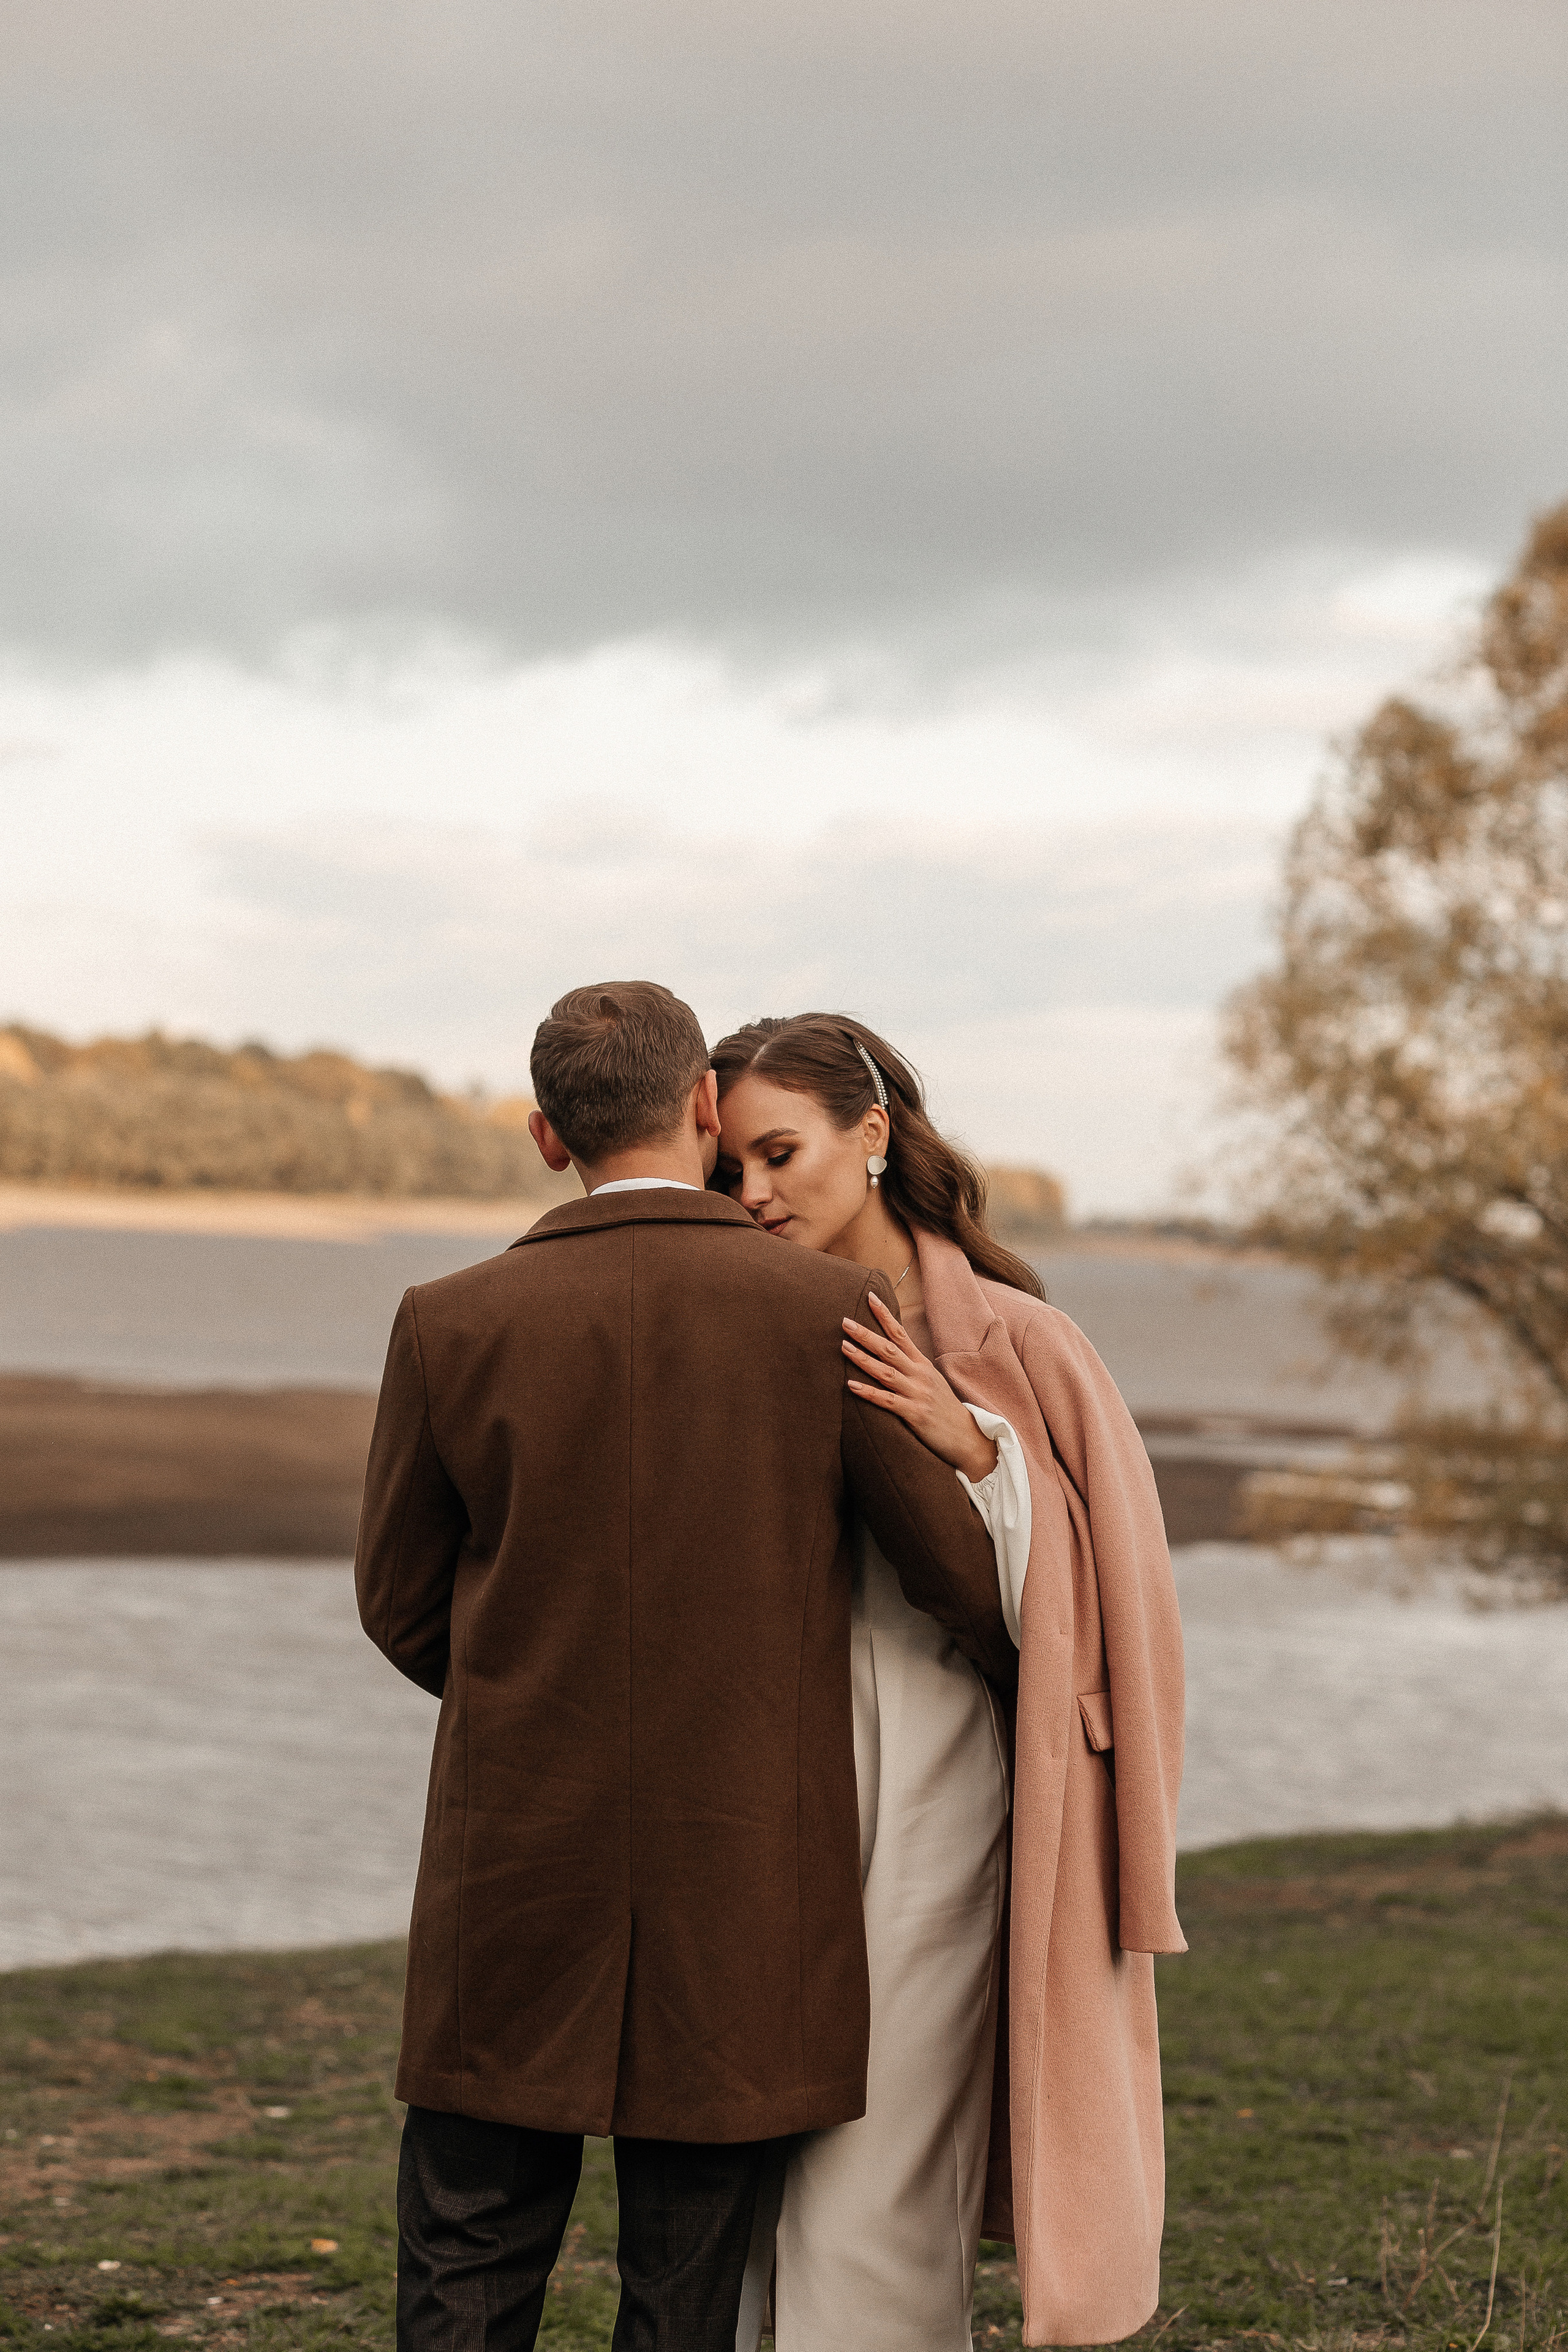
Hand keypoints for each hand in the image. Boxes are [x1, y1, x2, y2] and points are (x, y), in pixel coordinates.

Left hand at [842, 1292, 998, 1480]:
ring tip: (843, 1346)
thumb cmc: (943, 1408)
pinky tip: (850, 1386)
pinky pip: (887, 1401)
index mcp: (922, 1364)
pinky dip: (868, 1393)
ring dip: (863, 1359)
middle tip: (845, 1321)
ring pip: (885, 1372)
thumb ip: (911, 1366)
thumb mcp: (930, 1381)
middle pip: (889, 1349)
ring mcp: (917, 1394)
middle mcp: (920, 1375)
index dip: (885, 1316)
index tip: (870, 1297)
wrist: (966, 1436)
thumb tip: (888, 1352)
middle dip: (866, 1334)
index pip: (900, 1334)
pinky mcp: (915, 1414)